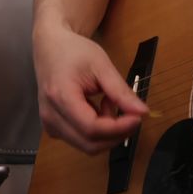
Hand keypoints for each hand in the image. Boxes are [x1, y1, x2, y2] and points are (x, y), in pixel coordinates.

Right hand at [33, 20, 147, 154]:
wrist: (51, 47)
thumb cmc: (74, 51)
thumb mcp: (101, 66)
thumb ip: (120, 91)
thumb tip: (142, 112)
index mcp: (60, 97)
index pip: (92, 128)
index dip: (118, 128)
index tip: (137, 118)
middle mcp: (51, 116)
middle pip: (90, 144)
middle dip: (116, 134)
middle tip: (129, 114)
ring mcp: (50, 125)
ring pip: (87, 146)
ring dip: (106, 132)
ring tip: (109, 103)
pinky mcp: (53, 128)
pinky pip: (80, 140)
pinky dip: (97, 131)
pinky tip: (98, 109)